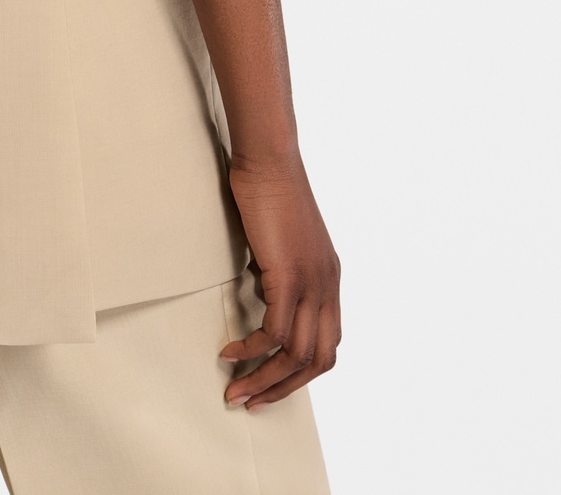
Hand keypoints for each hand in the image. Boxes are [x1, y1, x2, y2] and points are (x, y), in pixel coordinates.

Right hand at [219, 150, 340, 407]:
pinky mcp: (289, 276)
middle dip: (284, 388)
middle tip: (251, 400)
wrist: (269, 160)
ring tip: (235, 389)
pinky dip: (252, 349)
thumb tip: (264, 290)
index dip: (301, 371)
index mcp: (330, 279)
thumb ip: (282, 269)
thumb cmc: (269, 190)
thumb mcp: (283, 240)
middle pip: (318, 360)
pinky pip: (275, 332)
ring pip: (296, 354)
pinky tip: (230, 351)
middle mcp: (328, 286)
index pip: (329, 343)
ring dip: (264, 378)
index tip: (271, 383)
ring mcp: (312, 282)